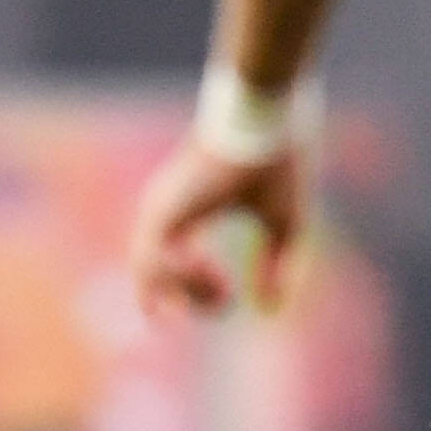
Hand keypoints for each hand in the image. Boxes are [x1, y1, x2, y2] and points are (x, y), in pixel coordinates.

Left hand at [130, 134, 306, 316]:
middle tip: (224, 295)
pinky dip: (177, 279)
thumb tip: (266, 311)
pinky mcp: (162, 210)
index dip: (194, 292)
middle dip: (187, 301)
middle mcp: (166, 211)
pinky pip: (149, 263)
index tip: (228, 292)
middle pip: (152, 277)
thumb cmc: (278, 163)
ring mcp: (160, 210)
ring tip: (221, 285)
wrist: (270, 119)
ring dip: (186, 292)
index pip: (170, 266)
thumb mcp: (283, 225)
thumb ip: (274, 267)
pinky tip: (210, 269)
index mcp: (187, 212)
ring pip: (146, 275)